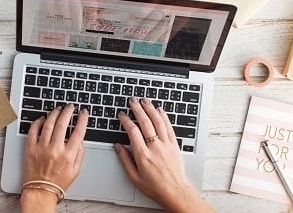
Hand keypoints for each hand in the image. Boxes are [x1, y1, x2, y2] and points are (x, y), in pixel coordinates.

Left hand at [21, 104, 87, 211]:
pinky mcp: (30, 149)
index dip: (82, 119)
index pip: (79, 132)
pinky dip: (38, 122)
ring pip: (48, 124)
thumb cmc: (57, 182)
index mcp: (68, 155)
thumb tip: (80, 140)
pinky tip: (42, 118)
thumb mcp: (75, 171)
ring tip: (58, 109)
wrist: (40, 191)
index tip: (83, 113)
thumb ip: (80, 154)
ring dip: (54, 114)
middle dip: (68, 111)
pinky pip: (33, 131)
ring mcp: (41, 148)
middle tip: (70, 107)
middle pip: (63, 124)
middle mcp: (55, 150)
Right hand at [115, 97, 214, 212]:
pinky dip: (164, 116)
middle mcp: (155, 148)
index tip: (122, 115)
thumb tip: (117, 146)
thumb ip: (124, 160)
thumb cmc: (154, 187)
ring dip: (150, 109)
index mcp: (143, 155)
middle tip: (132, 101)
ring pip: (158, 122)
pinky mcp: (174, 145)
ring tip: (144, 101)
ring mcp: (166, 145)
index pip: (133, 132)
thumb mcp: (133, 177)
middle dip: (138, 109)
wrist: (174, 192)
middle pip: (145, 123)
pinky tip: (159, 110)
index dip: (126, 120)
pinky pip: (169, 127)